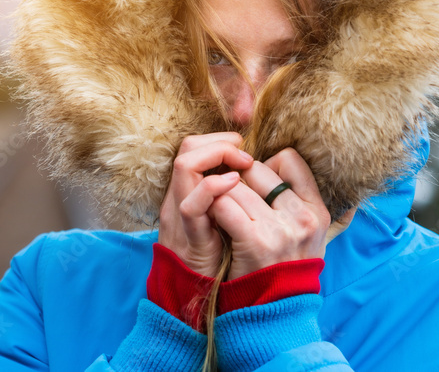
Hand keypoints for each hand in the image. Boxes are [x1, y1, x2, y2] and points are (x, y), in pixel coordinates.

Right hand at [158, 132, 254, 276]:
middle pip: (187, 148)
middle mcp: (179, 198)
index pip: (192, 147)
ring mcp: (180, 216)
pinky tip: (231, 183)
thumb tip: (259, 176)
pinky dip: (210, 188)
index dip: (217, 139)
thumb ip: (230, 199)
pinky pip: (190, 205)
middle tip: (243, 150)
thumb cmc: (217, 262)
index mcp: (187, 193)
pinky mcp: (188, 237)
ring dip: (216, 154)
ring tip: (241, 161)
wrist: (196, 300)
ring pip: (185, 165)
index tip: (242, 145)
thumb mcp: (222, 222)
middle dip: (220, 142)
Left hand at [206, 147, 353, 279]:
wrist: (276, 310)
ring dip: (221, 194)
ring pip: (235, 186)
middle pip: (257, 169)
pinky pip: (223, 205)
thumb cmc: (289, 268)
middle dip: (238, 179)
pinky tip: (213, 219)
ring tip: (220, 209)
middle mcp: (302, 217)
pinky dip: (213, 208)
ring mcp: (280, 229)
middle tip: (232, 197)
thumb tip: (350, 198)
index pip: (289, 160)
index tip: (256, 185)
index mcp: (316, 211)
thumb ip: (319, 212)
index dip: (266, 166)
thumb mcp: (314, 239)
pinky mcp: (255, 241)